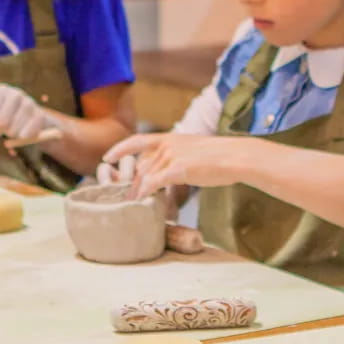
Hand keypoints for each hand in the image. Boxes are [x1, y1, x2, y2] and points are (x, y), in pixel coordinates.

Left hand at [0, 83, 54, 149]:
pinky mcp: (40, 114)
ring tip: (10, 129)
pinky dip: (24, 136)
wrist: (25, 115)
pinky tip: (22, 135)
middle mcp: (15, 93)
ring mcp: (29, 102)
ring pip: (16, 127)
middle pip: (2, 122)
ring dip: (11, 133)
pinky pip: (29, 131)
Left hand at [103, 133, 242, 197]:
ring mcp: (172, 156)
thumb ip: (177, 156)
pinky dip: (146, 193)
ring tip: (134, 204)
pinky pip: (154, 183)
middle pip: (141, 166)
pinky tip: (143, 201)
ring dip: (138, 192)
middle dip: (131, 183)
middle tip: (125, 198)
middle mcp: (167, 145)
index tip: (107, 158)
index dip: (120, 149)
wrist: (236, 156)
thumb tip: (169, 170)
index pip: (138, 141)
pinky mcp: (178, 169)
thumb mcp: (193, 149)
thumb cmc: (220, 156)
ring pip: (145, 177)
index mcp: (171, 138)